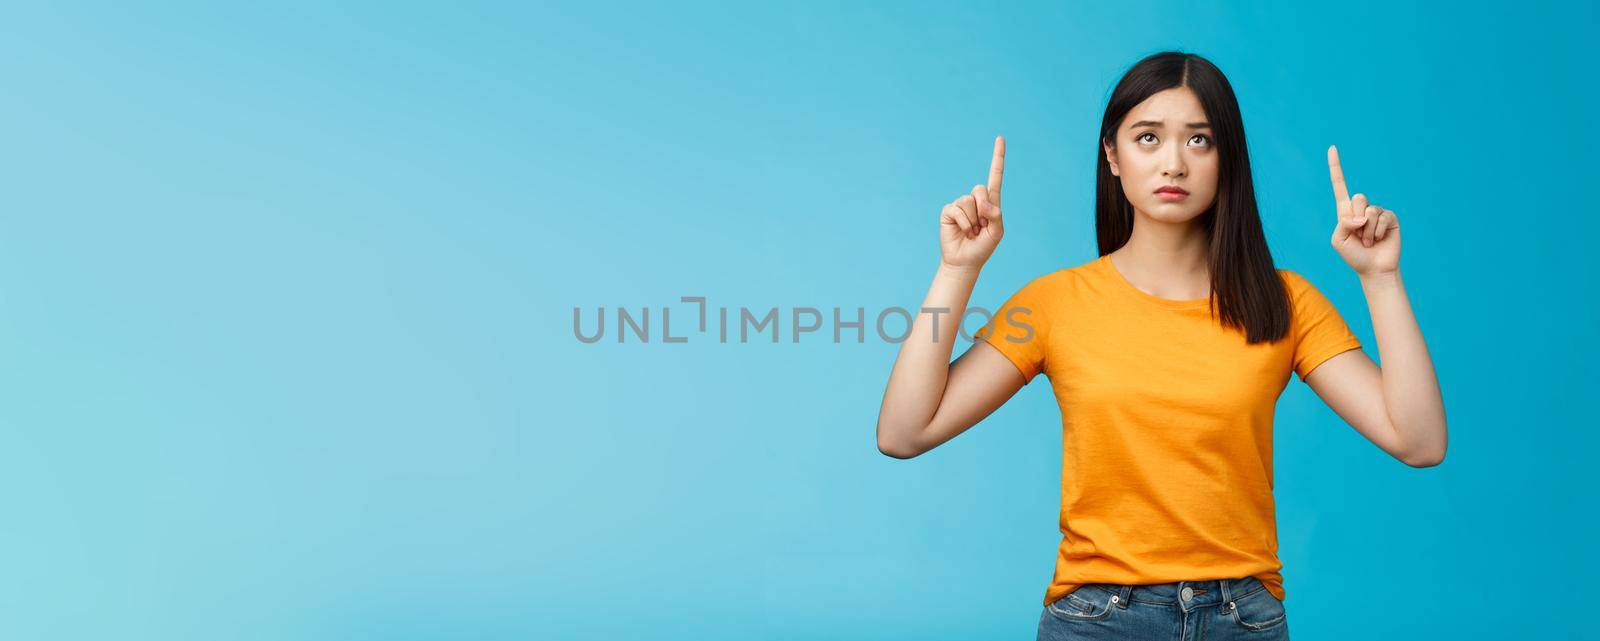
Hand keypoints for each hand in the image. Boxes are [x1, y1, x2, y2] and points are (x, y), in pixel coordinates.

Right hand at [939, 136, 1005, 270]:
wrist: (964, 262)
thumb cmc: (982, 247)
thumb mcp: (997, 232)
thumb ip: (996, 215)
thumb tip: (983, 202)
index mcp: (991, 202)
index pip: (995, 176)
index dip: (997, 157)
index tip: (1000, 138)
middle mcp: (975, 200)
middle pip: (980, 189)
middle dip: (983, 208)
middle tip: (981, 226)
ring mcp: (960, 204)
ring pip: (969, 201)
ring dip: (972, 221)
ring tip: (971, 231)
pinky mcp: (948, 211)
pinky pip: (957, 210)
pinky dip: (963, 223)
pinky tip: (962, 231)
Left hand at [1327, 145, 1399, 275]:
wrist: (1373, 269)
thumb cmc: (1354, 256)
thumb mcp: (1339, 240)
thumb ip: (1344, 223)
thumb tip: (1362, 215)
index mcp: (1345, 211)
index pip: (1339, 185)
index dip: (1336, 167)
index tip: (1332, 147)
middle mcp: (1362, 208)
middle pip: (1358, 198)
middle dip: (1356, 219)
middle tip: (1358, 235)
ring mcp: (1377, 212)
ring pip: (1369, 210)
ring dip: (1366, 231)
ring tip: (1368, 241)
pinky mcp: (1391, 217)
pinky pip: (1382, 218)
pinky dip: (1377, 232)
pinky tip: (1378, 240)